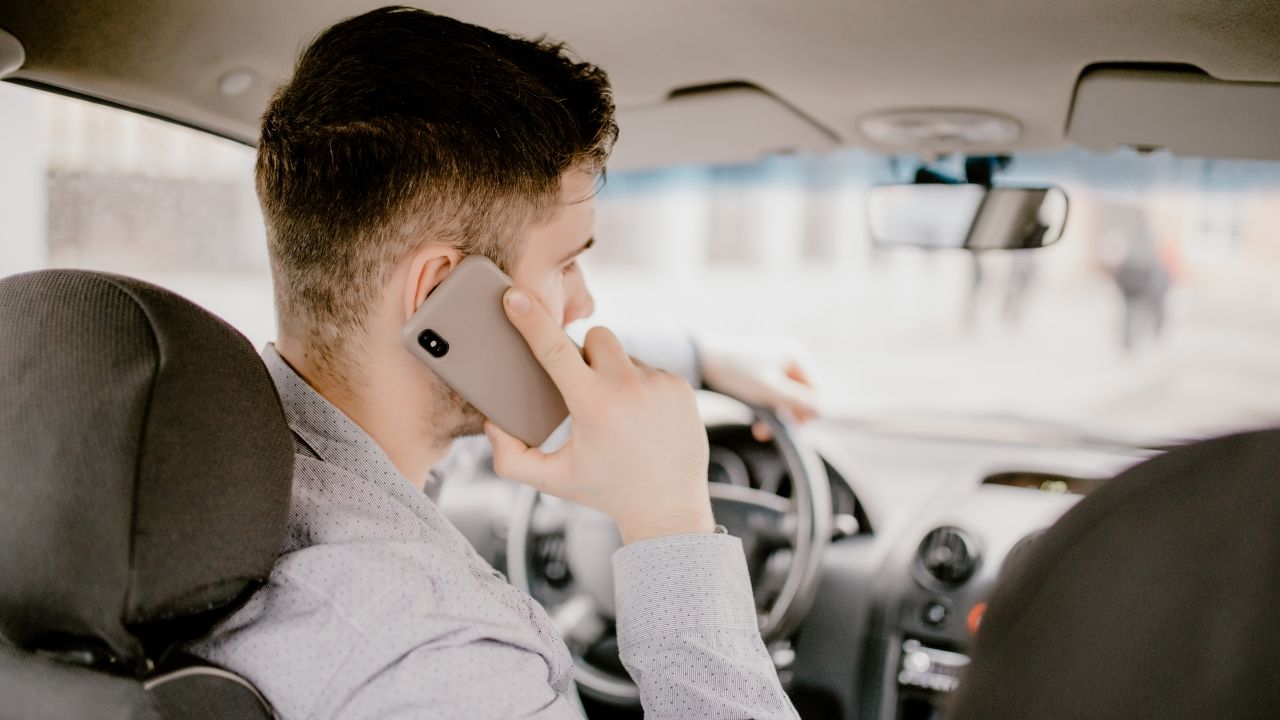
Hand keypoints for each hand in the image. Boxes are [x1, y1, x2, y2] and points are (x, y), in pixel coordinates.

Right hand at [485, 288, 713, 544]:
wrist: (668, 507)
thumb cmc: (606, 491)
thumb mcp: (551, 480)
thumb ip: (510, 457)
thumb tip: (494, 423)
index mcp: (593, 406)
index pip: (554, 350)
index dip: (531, 320)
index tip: (515, 296)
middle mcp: (629, 389)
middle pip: (595, 338)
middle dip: (585, 357)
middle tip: (585, 391)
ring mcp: (659, 385)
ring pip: (624, 355)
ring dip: (614, 375)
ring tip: (619, 416)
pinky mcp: (681, 386)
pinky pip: (649, 369)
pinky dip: (639, 386)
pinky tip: (641, 419)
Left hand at [696, 334, 819, 439]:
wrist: (699, 358)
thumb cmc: (735, 372)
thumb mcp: (769, 390)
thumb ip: (797, 401)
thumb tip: (823, 411)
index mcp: (797, 355)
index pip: (816, 391)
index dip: (805, 413)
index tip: (786, 429)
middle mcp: (790, 354)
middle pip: (802, 394)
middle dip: (787, 416)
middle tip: (764, 434)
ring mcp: (775, 360)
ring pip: (786, 395)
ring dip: (775, 414)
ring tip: (758, 430)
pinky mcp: (760, 368)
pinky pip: (773, 391)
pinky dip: (765, 405)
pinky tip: (753, 418)